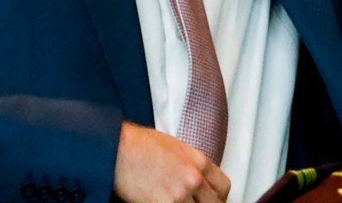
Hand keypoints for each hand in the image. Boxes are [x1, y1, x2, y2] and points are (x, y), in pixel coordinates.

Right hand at [113, 123, 230, 202]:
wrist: (118, 148)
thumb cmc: (138, 145)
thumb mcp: (175, 148)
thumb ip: (189, 165)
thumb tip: (193, 180)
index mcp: (199, 161)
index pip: (224, 187)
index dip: (218, 197)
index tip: (210, 199)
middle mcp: (193, 178)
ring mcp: (180, 193)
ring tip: (175, 202)